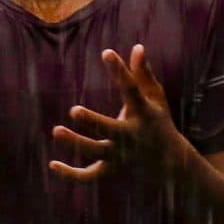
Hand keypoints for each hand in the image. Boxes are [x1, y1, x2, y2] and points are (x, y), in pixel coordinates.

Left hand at [50, 45, 189, 183]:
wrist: (172, 163)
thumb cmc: (158, 122)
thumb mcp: (156, 98)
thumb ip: (143, 74)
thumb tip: (137, 47)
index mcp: (144, 114)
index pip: (132, 90)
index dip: (120, 71)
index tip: (107, 53)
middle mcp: (131, 136)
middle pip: (110, 130)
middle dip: (93, 121)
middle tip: (74, 110)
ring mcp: (121, 155)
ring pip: (96, 152)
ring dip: (76, 144)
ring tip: (56, 131)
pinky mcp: (111, 170)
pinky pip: (90, 176)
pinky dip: (71, 174)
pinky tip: (52, 165)